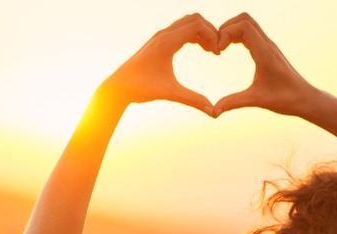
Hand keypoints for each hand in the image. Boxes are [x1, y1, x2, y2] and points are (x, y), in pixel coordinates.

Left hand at [101, 14, 218, 115]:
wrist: (118, 86)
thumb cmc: (141, 88)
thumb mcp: (170, 93)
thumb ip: (193, 100)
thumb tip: (212, 111)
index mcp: (167, 42)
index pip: (197, 25)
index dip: (212, 36)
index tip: (218, 53)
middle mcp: (163, 34)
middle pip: (194, 19)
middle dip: (210, 31)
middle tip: (217, 50)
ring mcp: (160, 36)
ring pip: (187, 22)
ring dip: (202, 32)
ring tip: (210, 51)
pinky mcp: (158, 41)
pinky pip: (180, 29)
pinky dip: (193, 35)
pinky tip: (199, 49)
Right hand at [213, 13, 316, 117]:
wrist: (305, 99)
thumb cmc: (285, 99)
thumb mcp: (256, 100)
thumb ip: (233, 103)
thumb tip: (213, 112)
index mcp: (264, 53)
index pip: (243, 27)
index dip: (226, 33)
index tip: (218, 51)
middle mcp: (267, 45)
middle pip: (244, 19)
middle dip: (226, 27)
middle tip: (217, 46)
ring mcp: (269, 46)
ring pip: (248, 24)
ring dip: (232, 30)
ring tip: (221, 47)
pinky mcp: (269, 50)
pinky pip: (251, 33)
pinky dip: (238, 35)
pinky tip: (229, 49)